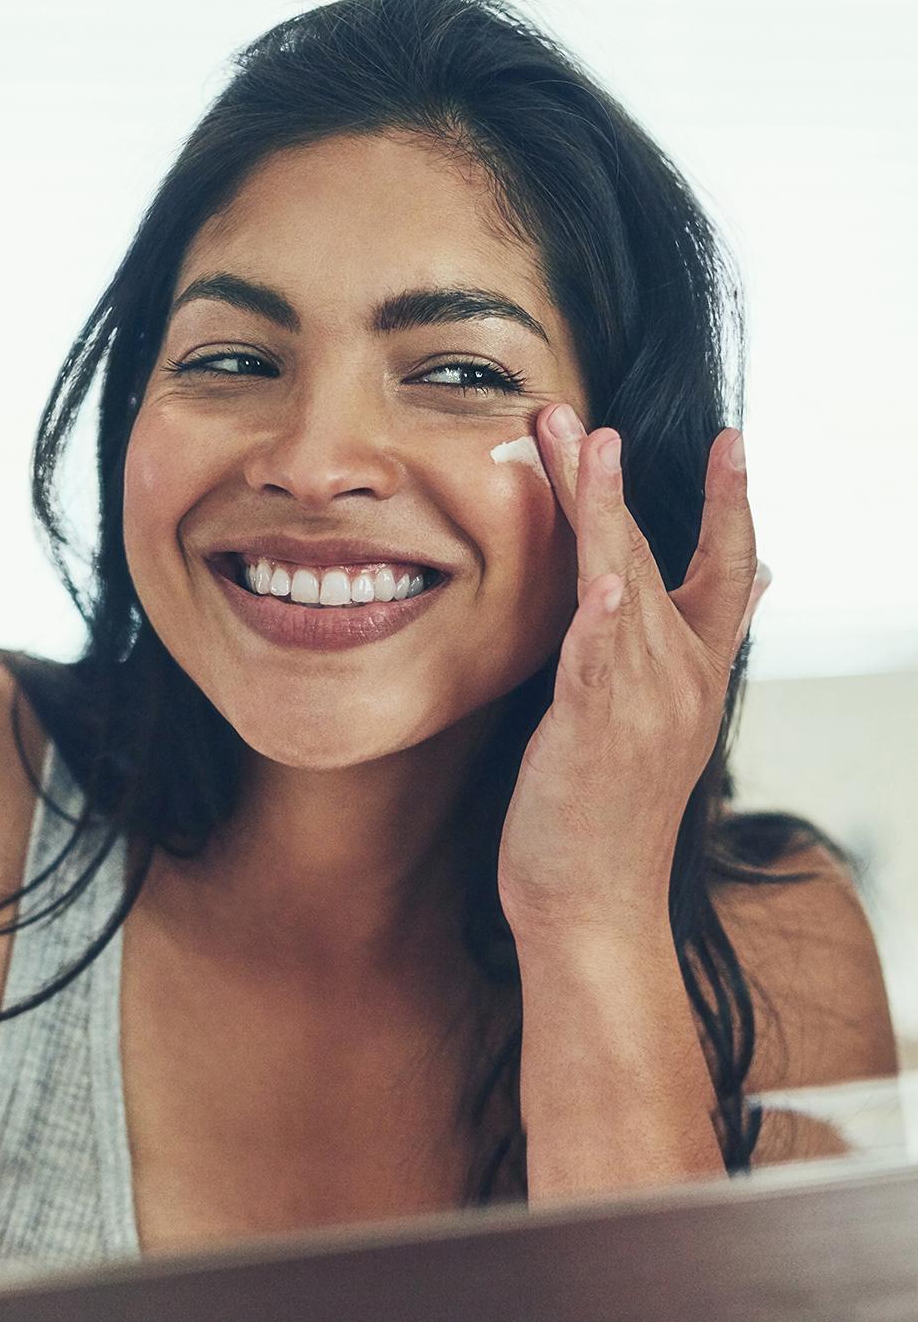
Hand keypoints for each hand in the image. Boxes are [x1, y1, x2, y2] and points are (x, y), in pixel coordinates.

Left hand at [496, 405, 770, 939]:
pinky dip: (604, 616)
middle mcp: (680, 678)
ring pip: (625, 586)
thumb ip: (686, 647)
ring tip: (585, 443)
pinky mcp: (597, 733)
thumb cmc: (611, 810)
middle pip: (651, 554)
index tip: (733, 440)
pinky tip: (601, 577)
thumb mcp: (657, 721)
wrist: (594, 906)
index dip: (733, 504)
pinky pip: (601, 661)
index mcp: (695, 672)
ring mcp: (643, 704)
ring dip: (602, 511)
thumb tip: (744, 584)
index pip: (730, 570)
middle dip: (609, 479)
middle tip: (576, 415)